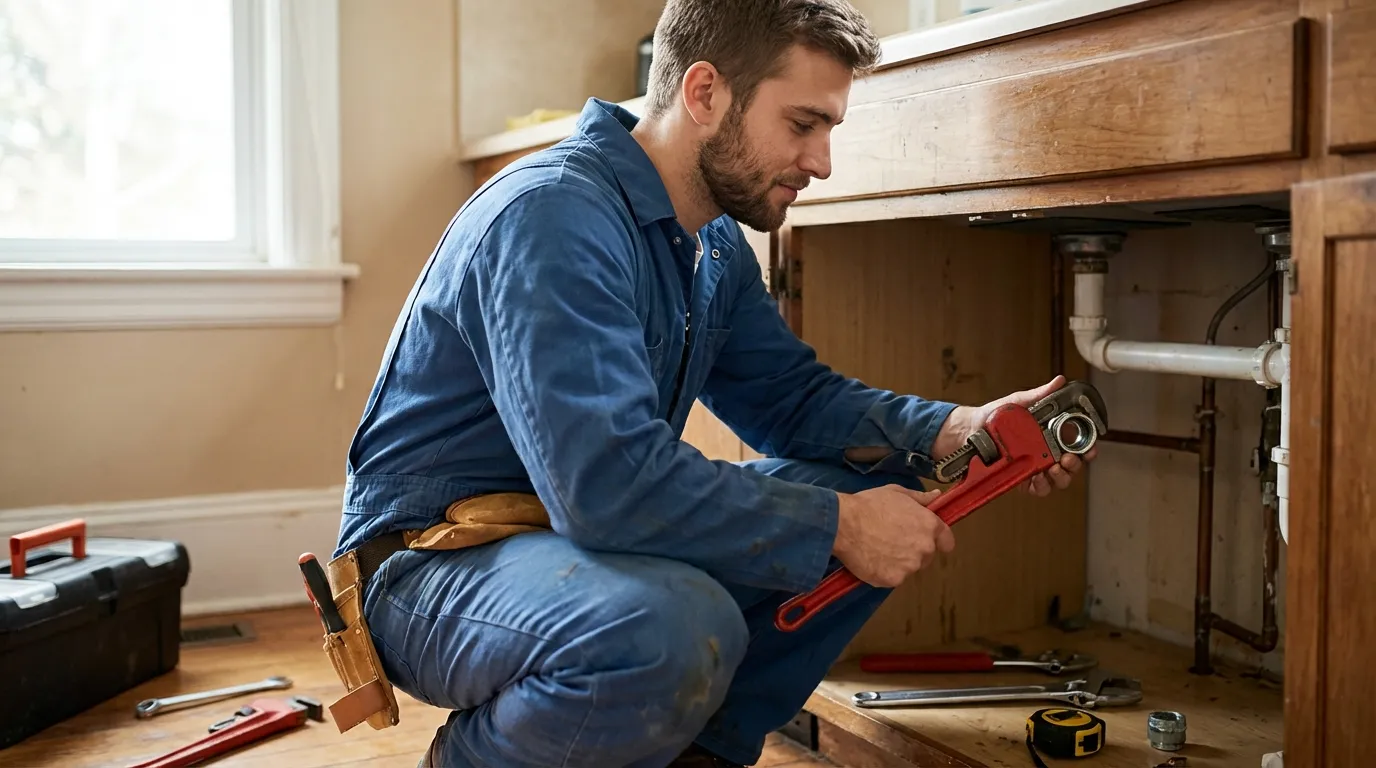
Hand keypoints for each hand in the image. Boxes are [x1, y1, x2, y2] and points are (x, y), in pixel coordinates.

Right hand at [832, 485, 955, 587]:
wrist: (844, 524)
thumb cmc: (869, 504)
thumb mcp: (896, 493)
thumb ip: (920, 498)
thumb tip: (937, 497)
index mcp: (929, 525)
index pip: (947, 541)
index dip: (939, 541)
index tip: (928, 540)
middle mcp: (924, 548)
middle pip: (926, 556)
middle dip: (914, 550)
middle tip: (891, 541)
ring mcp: (910, 566)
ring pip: (909, 568)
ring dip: (898, 562)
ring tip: (877, 549)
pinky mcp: (893, 580)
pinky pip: (893, 578)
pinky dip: (884, 572)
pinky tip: (870, 559)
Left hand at [932, 375, 1097, 497]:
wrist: (969, 430)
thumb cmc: (993, 416)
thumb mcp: (1017, 402)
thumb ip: (1039, 395)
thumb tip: (1058, 382)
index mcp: (1050, 434)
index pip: (1076, 444)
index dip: (1087, 448)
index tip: (1090, 449)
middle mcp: (1045, 453)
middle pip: (1071, 465)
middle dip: (1074, 465)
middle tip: (1067, 459)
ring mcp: (1034, 467)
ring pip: (1057, 480)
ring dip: (1060, 477)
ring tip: (1053, 469)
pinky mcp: (1020, 478)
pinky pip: (1036, 488)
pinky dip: (1039, 486)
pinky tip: (1036, 478)